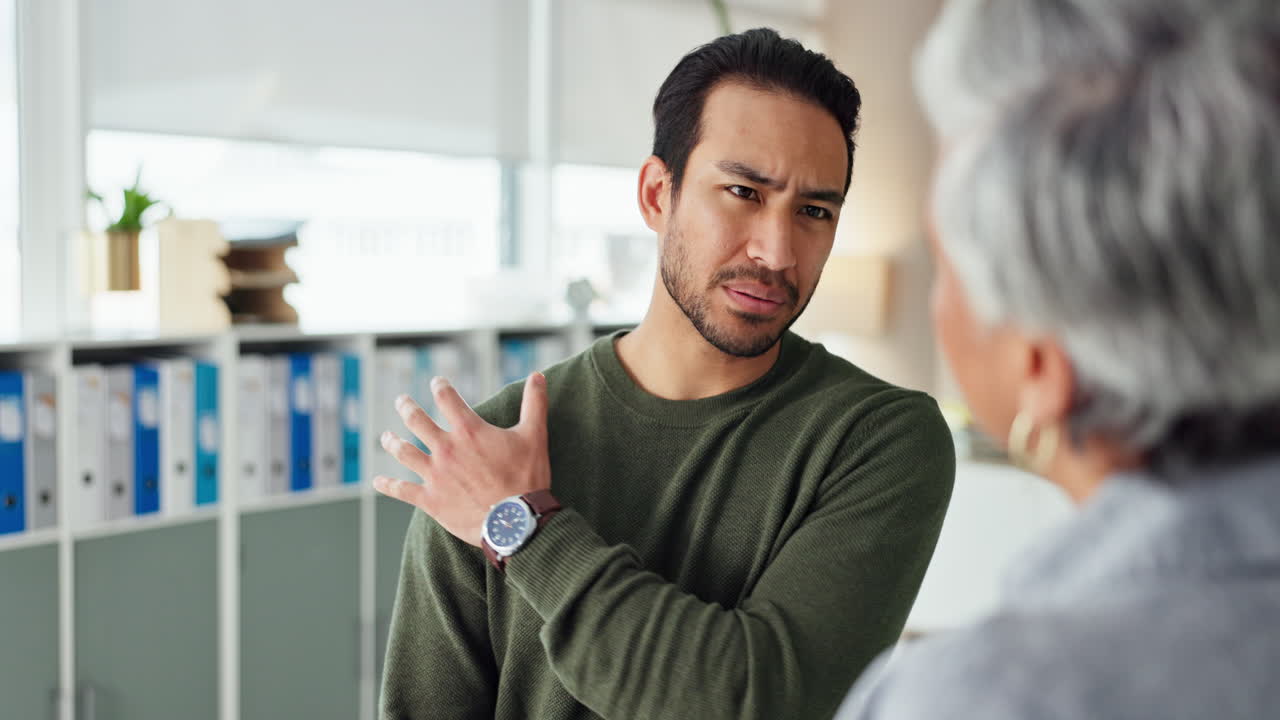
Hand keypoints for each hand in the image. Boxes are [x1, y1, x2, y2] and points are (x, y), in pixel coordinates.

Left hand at [373, 372, 551, 547]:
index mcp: (469, 431)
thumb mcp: (535, 436)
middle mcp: (446, 449)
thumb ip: (534, 403)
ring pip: (404, 452)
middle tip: (401, 401)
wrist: (515, 521)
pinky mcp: (430, 500)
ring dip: (392, 442)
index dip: (441, 387)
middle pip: (417, 421)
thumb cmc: (527, 478)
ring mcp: (435, 475)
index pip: (448, 399)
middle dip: (407, 408)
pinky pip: (402, 490)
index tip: (437, 382)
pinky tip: (378, 481)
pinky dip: (388, 485)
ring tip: (386, 437)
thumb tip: (538, 375)